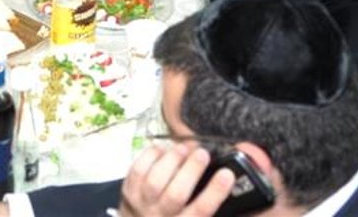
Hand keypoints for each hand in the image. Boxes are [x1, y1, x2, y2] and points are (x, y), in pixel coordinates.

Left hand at [119, 142, 235, 216]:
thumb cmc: (174, 215)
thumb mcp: (191, 213)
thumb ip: (207, 199)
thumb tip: (229, 174)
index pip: (201, 210)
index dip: (216, 192)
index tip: (227, 174)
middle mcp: (162, 216)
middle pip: (176, 194)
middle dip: (191, 170)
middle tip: (203, 153)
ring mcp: (142, 203)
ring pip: (155, 180)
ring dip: (171, 159)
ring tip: (184, 148)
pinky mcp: (128, 190)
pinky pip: (138, 170)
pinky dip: (151, 155)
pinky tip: (163, 149)